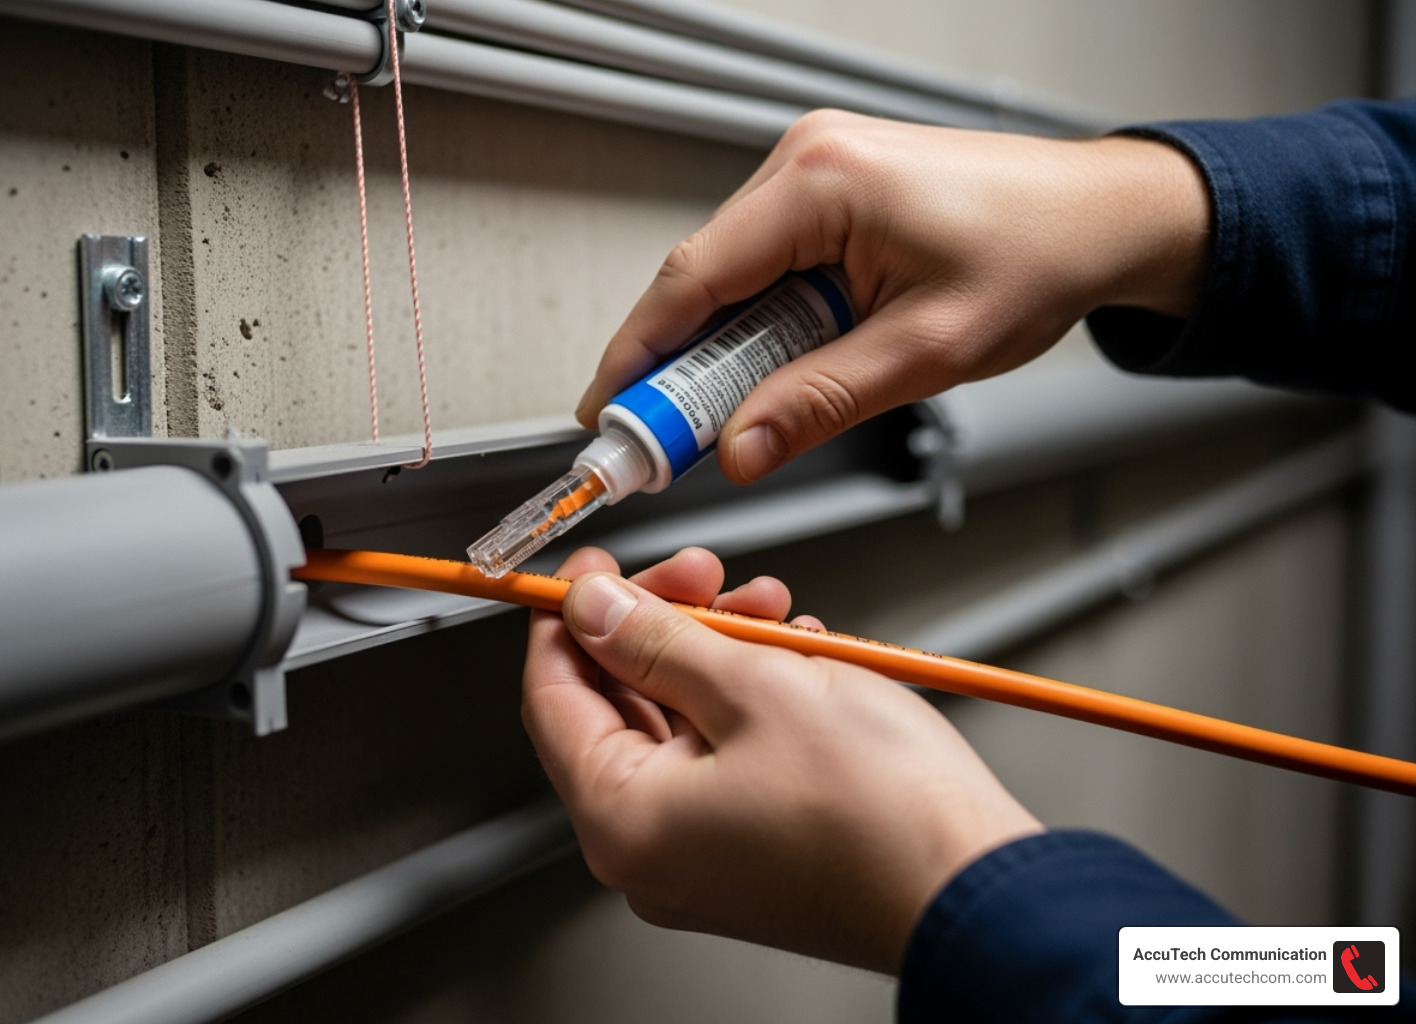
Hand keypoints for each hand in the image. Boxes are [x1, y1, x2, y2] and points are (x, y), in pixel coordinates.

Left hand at [521, 546, 1042, 972]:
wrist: (978, 889)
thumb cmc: (884, 813)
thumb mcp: (755, 683)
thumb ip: (657, 638)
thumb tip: (593, 609)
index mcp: (623, 820)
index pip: (551, 696)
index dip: (568, 616)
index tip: (592, 568)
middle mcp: (649, 853)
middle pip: (617, 705)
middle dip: (664, 622)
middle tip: (705, 573)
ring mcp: (699, 859)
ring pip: (677, 724)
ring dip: (717, 652)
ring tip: (773, 614)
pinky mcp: (749, 854)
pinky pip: (720, 757)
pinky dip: (747, 699)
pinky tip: (795, 661)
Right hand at [576, 110, 1209, 482]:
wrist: (1103, 217)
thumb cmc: (1039, 255)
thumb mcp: (926, 351)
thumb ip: (821, 401)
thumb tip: (741, 447)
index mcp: (823, 181)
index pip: (693, 277)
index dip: (639, 355)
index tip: (609, 416)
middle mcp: (807, 160)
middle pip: (702, 279)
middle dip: (677, 367)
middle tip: (663, 444)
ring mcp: (816, 172)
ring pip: (732, 277)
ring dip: (722, 351)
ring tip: (727, 418)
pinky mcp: (831, 193)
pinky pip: (767, 265)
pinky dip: (758, 325)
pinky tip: (769, 370)